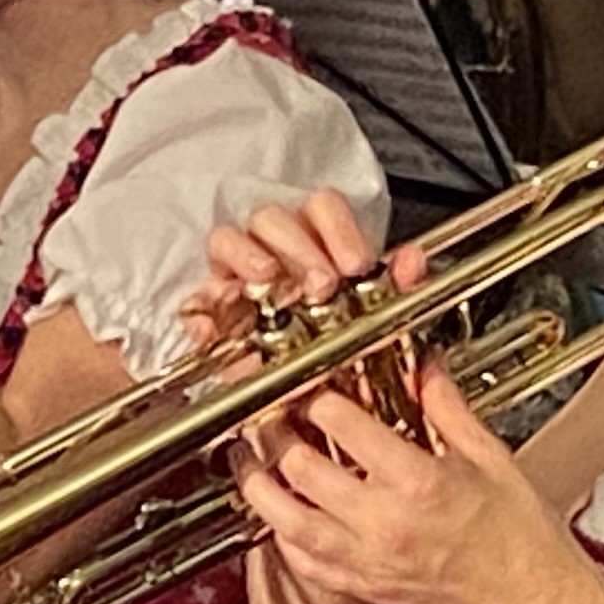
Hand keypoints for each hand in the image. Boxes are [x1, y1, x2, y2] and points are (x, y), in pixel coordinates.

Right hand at [180, 198, 402, 358]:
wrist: (296, 396)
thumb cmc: (330, 343)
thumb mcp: (368, 316)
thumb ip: (393, 287)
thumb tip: (411, 261)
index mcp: (312, 241)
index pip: (320, 207)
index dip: (338, 229)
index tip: (357, 264)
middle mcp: (270, 250)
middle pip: (271, 217)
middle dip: (298, 247)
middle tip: (322, 284)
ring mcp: (233, 277)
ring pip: (224, 240)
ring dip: (245, 256)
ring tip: (266, 280)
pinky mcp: (206, 312)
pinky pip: (191, 301)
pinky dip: (199, 311)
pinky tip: (214, 328)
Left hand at [233, 355, 603, 603]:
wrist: (528, 595)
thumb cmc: (518, 533)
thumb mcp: (489, 455)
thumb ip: (446, 407)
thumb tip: (425, 367)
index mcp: (418, 481)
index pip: (341, 423)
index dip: (316, 395)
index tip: (310, 386)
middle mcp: (384, 522)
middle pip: (299, 467)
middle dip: (274, 434)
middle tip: (269, 416)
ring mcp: (367, 559)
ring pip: (284, 520)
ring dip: (258, 485)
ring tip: (248, 460)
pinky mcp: (362, 586)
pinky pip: (301, 560)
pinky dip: (280, 533)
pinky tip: (278, 513)